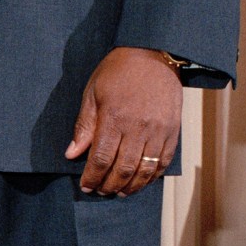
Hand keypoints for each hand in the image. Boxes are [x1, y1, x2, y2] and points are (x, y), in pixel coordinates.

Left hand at [65, 47, 182, 195]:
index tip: (86, 186)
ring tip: (120, 192)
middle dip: (109, 185)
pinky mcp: (173, 130)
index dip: (92, 177)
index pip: (101, 159)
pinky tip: (142, 181)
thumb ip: (84, 126)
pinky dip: (152, 176)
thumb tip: (72, 154)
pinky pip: (163, 161)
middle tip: (101, 191)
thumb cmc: (118, 71)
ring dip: (131, 186)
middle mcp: (138, 127)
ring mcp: (158, 130)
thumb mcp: (92, 93)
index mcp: (114, 118)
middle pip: (123, 169)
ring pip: (144, 170)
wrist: (154, 53)